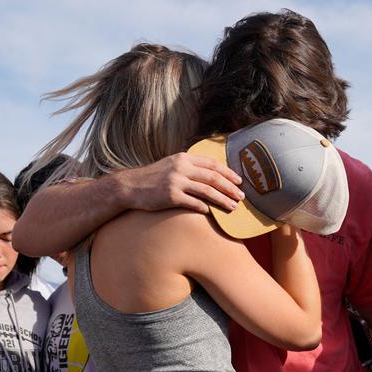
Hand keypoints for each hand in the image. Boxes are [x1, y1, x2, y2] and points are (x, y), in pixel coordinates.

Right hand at [116, 152, 242, 213]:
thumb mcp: (170, 165)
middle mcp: (181, 168)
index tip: (239, 181)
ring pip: (207, 191)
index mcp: (183, 158)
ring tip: (233, 207)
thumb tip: (209, 174)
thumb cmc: (152, 178)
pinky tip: (211, 212)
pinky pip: (194, 202)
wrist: (129, 186)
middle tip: (241, 197)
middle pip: (213, 178)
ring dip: (223, 200)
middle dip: (230, 188)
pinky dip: (205, 208)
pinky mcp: (170, 196)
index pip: (212, 164)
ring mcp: (176, 182)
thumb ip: (188, 167)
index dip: (228, 173)